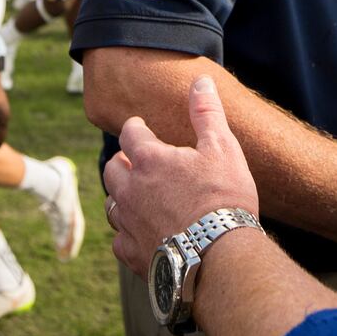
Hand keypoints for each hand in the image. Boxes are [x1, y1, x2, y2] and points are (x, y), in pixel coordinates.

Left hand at [104, 75, 258, 278]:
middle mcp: (130, 189)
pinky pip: (119, 238)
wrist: (220, 254)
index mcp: (150, 160)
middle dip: (123, 160)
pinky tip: (140, 230)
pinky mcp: (132, 252)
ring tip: (138, 195)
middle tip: (137, 160)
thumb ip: (207, 113)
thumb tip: (200, 81)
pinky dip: (127, 231)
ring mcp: (128, 223)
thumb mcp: (222, 147)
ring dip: (122, 195)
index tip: (140, 126)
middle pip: (112, 168)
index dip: (135, 127)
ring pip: (112, 203)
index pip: (130, 133)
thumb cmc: (224, 197)